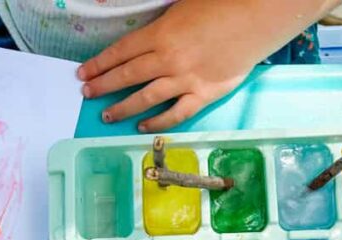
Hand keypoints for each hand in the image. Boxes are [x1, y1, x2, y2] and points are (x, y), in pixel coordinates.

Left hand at [77, 0, 269, 131]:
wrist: (258, 18)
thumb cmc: (221, 5)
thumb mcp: (180, 3)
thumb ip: (156, 20)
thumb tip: (131, 24)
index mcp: (160, 33)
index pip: (121, 52)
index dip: (99, 64)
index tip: (84, 73)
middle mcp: (168, 59)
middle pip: (127, 76)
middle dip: (103, 86)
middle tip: (88, 94)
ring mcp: (185, 80)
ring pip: (146, 98)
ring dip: (123, 108)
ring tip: (107, 115)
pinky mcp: (204, 94)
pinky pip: (176, 114)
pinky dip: (157, 122)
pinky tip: (142, 126)